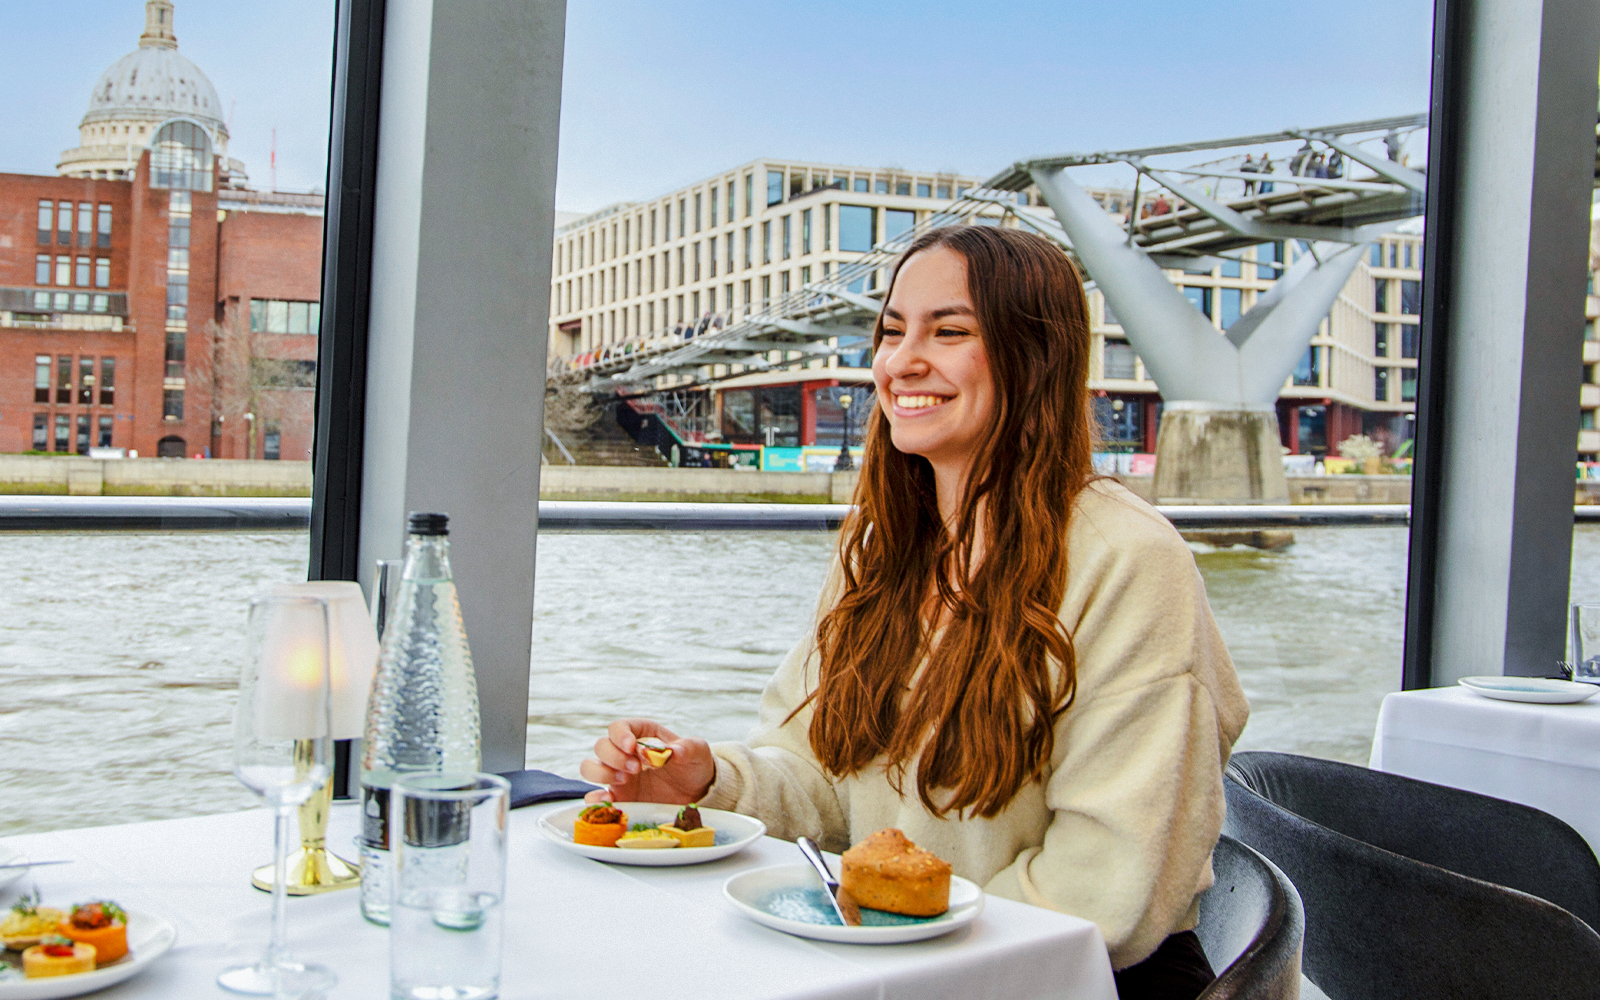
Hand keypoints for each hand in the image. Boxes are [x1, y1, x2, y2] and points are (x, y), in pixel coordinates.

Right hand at [579, 719, 715, 804]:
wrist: (697, 793)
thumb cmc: (694, 765)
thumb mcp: (698, 752)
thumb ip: (688, 748)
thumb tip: (674, 751)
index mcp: (641, 735)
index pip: (619, 727)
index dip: (620, 735)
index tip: (632, 746)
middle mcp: (625, 754)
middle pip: (601, 746)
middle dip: (614, 756)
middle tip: (636, 769)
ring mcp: (618, 776)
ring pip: (590, 768)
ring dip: (601, 773)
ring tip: (624, 781)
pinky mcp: (619, 798)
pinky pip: (594, 797)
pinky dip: (594, 799)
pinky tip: (609, 802)